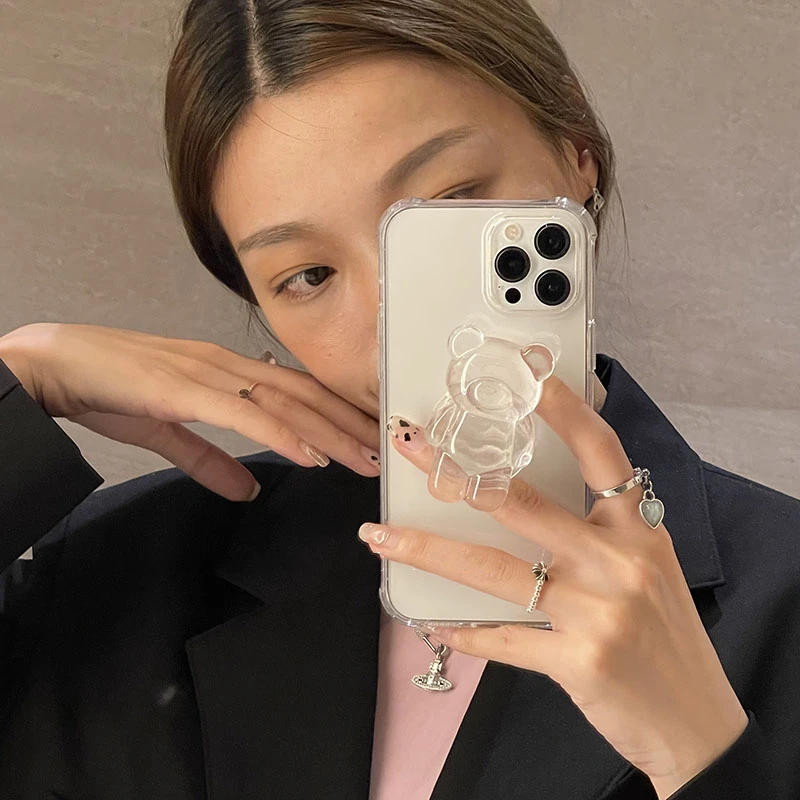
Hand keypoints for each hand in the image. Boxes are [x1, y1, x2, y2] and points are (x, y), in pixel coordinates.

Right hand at [0, 323, 379, 500]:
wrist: (55, 363)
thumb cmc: (111, 387)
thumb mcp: (170, 430)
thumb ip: (209, 459)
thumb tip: (245, 489)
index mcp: (226, 371)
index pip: (296, 392)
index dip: (336, 413)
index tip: (366, 437)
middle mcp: (226, 366)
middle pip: (302, 396)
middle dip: (348, 425)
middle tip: (385, 452)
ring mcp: (207, 374)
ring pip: (283, 404)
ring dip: (328, 433)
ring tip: (362, 458)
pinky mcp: (183, 389)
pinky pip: (242, 414)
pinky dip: (281, 434)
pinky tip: (309, 454)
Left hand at [358, 376, 746, 797]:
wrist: (696, 720)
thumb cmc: (666, 636)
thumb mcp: (649, 567)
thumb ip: (602, 530)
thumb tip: (529, 499)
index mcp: (638, 530)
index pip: (599, 451)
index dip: (563, 407)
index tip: (527, 371)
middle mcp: (618, 561)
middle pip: (522, 503)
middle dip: (457, 471)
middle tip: (410, 446)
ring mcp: (597, 611)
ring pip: (494, 570)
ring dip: (429, 550)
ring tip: (381, 536)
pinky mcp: (576, 661)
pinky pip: (502, 638)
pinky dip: (464, 631)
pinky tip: (432, 622)